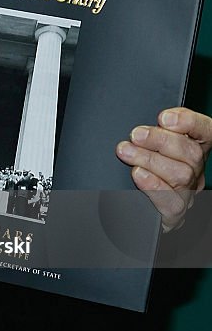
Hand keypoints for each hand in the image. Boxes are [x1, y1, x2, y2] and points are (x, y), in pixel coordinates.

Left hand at [116, 107, 211, 229]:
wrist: (133, 205)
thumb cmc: (141, 167)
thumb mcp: (148, 144)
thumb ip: (152, 132)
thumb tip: (141, 126)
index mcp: (194, 148)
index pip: (206, 131)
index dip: (190, 123)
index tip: (164, 118)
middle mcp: (195, 170)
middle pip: (192, 152)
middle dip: (160, 140)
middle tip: (135, 135)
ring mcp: (187, 192)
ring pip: (181, 175)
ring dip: (150, 160)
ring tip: (126, 152)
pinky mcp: (174, 212)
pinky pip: (171, 201)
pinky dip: (153, 185)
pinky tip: (138, 174)